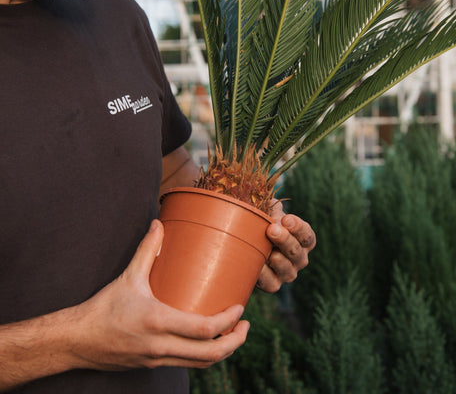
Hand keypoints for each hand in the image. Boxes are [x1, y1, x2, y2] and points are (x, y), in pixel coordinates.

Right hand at [70, 220, 249, 369]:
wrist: (77, 340)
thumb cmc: (104, 307)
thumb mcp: (128, 276)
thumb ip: (147, 249)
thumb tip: (158, 223)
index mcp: (158, 322)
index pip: (204, 329)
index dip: (228, 321)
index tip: (240, 308)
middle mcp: (161, 346)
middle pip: (209, 354)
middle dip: (234, 342)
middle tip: (245, 326)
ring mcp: (158, 359)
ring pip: (200, 364)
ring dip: (222, 352)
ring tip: (233, 334)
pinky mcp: (153, 365)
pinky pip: (186, 364)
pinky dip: (203, 355)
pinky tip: (206, 341)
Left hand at [256, 202, 315, 292]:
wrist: (244, 245)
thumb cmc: (260, 223)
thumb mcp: (267, 211)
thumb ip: (272, 209)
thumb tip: (273, 216)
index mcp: (302, 240)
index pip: (307, 235)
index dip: (298, 228)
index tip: (287, 219)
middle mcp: (299, 258)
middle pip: (297, 251)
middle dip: (285, 240)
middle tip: (272, 229)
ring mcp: (287, 272)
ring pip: (287, 268)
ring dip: (277, 259)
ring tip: (267, 252)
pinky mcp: (273, 284)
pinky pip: (271, 282)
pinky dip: (264, 274)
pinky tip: (256, 265)